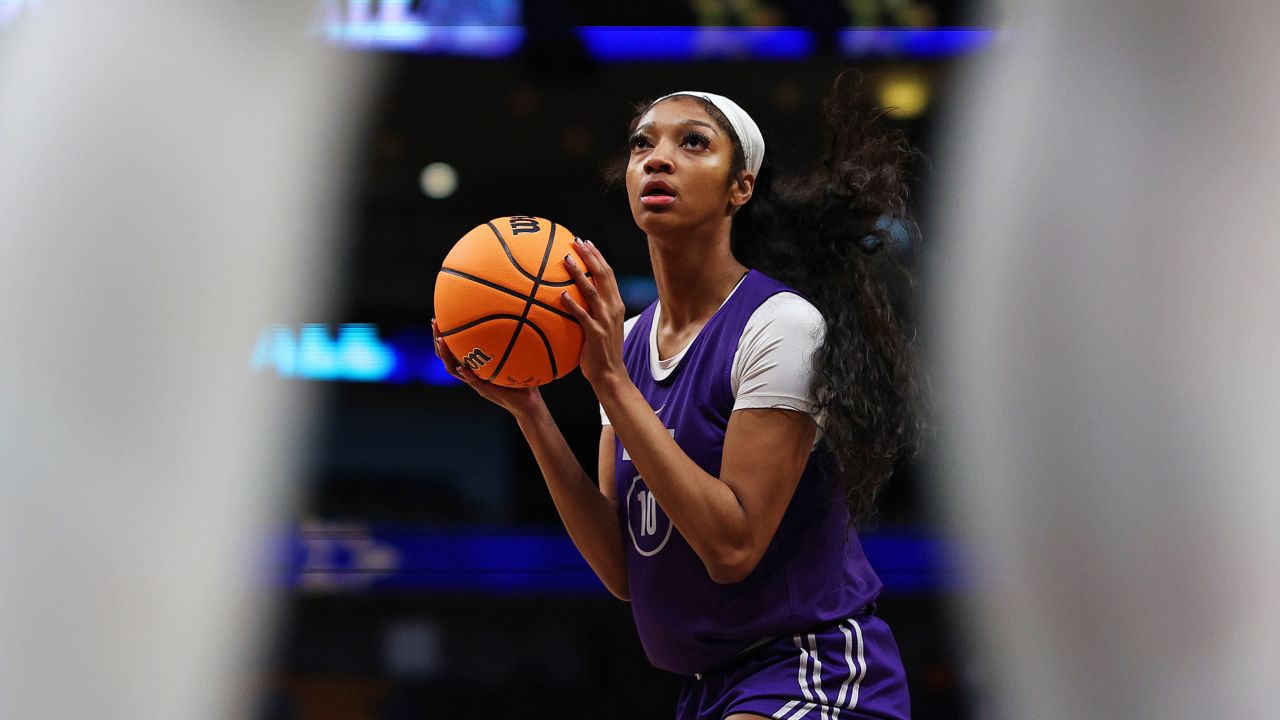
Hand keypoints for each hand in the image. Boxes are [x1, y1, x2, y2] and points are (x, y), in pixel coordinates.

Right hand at [432, 317, 544, 417]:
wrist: (528, 404)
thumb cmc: (521, 379)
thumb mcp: (512, 357)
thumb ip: (508, 343)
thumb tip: (513, 318)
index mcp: (474, 366)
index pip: (453, 350)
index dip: (443, 336)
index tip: (438, 319)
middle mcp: (471, 374)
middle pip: (447, 357)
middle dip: (438, 340)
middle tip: (434, 323)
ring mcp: (477, 383)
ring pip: (453, 370)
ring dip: (445, 355)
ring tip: (440, 341)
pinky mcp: (486, 391)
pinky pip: (474, 382)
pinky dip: (466, 375)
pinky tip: (461, 366)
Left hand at [560, 238, 627, 387]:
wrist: (610, 374)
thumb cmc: (600, 351)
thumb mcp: (600, 326)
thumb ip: (591, 310)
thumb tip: (569, 297)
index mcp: (615, 304)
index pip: (608, 273)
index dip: (597, 256)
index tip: (586, 242)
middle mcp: (613, 308)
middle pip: (603, 275)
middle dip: (590, 256)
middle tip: (576, 241)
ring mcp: (605, 320)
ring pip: (593, 291)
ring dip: (579, 274)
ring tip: (566, 260)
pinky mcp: (596, 333)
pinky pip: (582, 315)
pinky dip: (573, 304)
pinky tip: (561, 295)